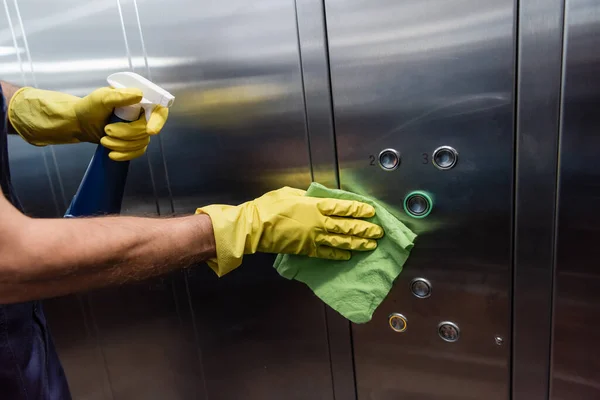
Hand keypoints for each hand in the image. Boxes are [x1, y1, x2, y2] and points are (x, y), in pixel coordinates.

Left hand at [8, 86, 167, 160]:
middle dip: (127, 134)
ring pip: (141, 143)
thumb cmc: (89, 107)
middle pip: (146, 130)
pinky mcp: (134, 143)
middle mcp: (143, 115)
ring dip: (122, 145)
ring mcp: (139, 130)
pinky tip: (112, 154)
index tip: (150, 130)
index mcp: (140, 101)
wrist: (79, 123)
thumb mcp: (101, 97)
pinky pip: (137, 152)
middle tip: (107, 130)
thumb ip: (120, 95)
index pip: (159, 111)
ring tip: (104, 140)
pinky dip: (124, 154)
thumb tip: (140, 95)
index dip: (158, 121)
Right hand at [196, 187, 383, 276]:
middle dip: (365, 229)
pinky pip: (327, 254)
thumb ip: (306, 196)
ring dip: (358, 243)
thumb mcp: (290, 193)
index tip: (372, 211)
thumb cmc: (269, 206)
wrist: (255, 227)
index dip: (359, 209)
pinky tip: (348, 255)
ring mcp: (314, 238)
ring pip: (341, 242)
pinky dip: (339, 255)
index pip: (343, 208)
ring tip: (371, 245)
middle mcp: (319, 223)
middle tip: (378, 231)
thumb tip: (317, 197)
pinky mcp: (307, 250)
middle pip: (347, 227)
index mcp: (315, 206)